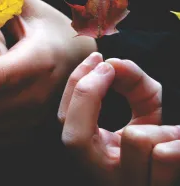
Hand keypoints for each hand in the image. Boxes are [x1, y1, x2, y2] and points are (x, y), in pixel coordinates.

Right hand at [59, 53, 179, 185]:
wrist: (177, 176)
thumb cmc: (160, 143)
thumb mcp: (144, 111)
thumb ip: (132, 82)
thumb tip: (115, 63)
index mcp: (91, 154)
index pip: (65, 120)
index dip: (78, 85)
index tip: (98, 59)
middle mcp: (101, 176)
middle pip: (75, 138)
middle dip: (92, 91)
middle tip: (111, 67)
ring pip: (136, 141)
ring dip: (156, 127)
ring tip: (171, 132)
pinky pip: (164, 157)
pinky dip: (176, 143)